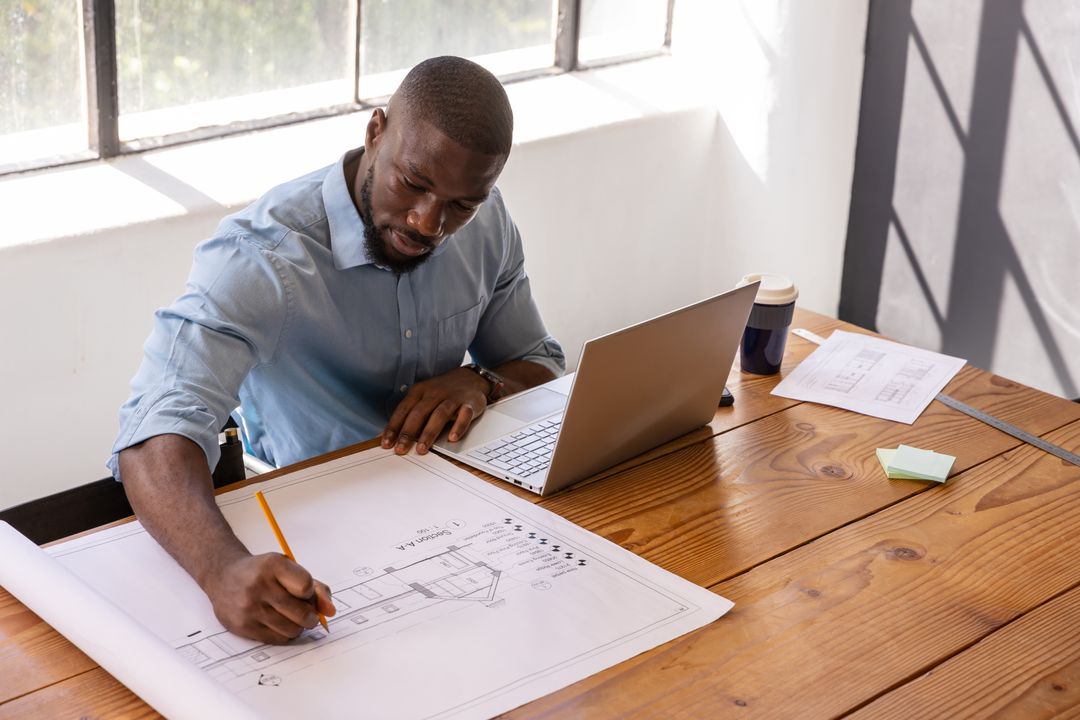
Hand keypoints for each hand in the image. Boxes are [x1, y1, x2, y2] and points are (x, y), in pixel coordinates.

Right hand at [203, 551, 335, 643]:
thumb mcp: (289, 569)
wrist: (223, 576)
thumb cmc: (262, 572)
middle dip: (311, 616)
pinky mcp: (243, 626)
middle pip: (302, 613)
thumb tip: (331, 611)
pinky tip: (278, 622)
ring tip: (291, 616)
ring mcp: (249, 608)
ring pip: (292, 629)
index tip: (306, 592)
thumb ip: (316, 587)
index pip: (306, 587)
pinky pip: (277, 639)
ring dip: (299, 626)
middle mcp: (259, 586)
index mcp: (272, 566)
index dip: (311, 593)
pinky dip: (285, 633)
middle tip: (307, 612)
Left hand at [382, 367, 488, 453]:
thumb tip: (393, 436)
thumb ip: (410, 413)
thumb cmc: (442, 392)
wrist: (471, 378)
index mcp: (419, 391)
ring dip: (429, 433)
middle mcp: (434, 393)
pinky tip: (452, 438)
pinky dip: (458, 427)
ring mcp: (453, 398)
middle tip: (401, 449)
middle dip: (408, 433)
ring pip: (439, 415)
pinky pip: (464, 415)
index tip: (386, 443)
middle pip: (419, 413)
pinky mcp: (470, 404)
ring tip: (422, 449)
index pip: (403, 410)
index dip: (394, 427)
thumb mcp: (423, 396)